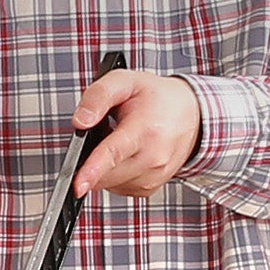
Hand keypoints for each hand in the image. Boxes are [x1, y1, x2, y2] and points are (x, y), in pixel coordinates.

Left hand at [72, 71, 202, 198]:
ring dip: (102, 167)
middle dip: (90, 158)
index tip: (78, 185)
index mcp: (145, 129)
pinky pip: (117, 187)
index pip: (114, 153)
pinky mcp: (148, 188)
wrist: (191, 115)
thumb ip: (98, 96)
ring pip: (108, 183)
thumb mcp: (125, 81)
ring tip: (117, 141)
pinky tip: (123, 156)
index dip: (93, 170)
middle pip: (106, 174)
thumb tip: (80, 122)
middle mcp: (153, 158)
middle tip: (105, 131)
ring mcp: (153, 177)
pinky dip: (112, 174)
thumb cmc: (156, 98)